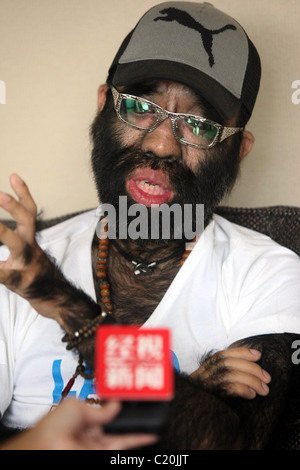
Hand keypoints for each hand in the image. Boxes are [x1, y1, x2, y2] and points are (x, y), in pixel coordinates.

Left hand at [0, 174, 66, 319]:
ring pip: (18, 246)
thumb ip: (11, 238)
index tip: (14, 175)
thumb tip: (0, 220)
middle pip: (28, 222)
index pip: (30, 212)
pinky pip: (4, 274)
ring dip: (2, 233)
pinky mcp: (19, 282)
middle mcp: (31, 249)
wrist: (55, 300)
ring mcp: (27, 265)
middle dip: (14, 206)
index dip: (24, 193)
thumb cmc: (34, 274)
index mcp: (30, 240)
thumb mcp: (25, 253)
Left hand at [0, 399, 157, 449]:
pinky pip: (124, 444)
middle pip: (114, 424)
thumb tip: (115, 405)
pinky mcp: (103, 452)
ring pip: (122, 435)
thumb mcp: (74, 407)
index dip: (115, 405)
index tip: (128, 397)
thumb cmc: (50, 429)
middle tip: (144, 406)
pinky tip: (150, 433)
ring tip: (153, 417)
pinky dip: (138, 439)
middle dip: (129, 416)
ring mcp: (97, 445)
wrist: (48, 447)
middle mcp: (89, 434)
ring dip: (138, 428)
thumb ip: (97, 408)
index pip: (101, 412)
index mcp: (79, 420)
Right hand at [190, 347, 270, 398]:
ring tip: (263, 389)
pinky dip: (243, 389)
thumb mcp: (213, 386)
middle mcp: (201, 376)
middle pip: (227, 363)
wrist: (193, 420)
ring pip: (229, 374)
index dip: (240, 352)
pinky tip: (251, 395)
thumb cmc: (208, 405)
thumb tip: (248, 367)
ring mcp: (204, 386)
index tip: (257, 355)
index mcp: (203, 371)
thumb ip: (224, 375)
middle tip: (267, 378)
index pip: (221, 355)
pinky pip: (228, 388)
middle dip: (251, 367)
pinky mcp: (209, 398)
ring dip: (251, 379)